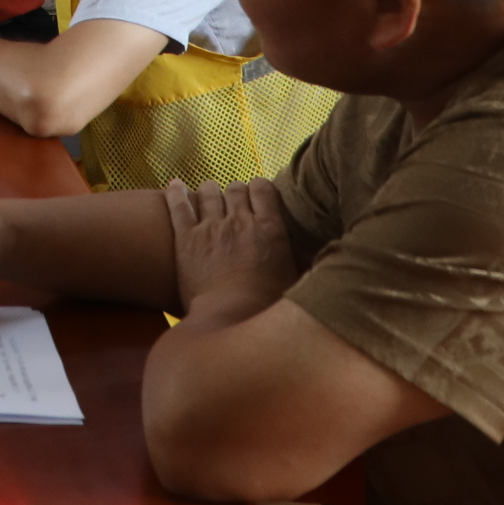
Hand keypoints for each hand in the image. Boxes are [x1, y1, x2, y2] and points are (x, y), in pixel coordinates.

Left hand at [165, 179, 299, 323]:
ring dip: (210, 191)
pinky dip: (176, 193)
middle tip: (234, 201)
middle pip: (236, 188)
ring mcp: (210, 227)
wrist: (229, 318)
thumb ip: (306, 264)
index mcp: (269, 228)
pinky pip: (178, 205)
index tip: (258, 192)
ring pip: (209, 192)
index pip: (263, 189)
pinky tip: (175, 186)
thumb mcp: (296, 282)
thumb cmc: (266, 308)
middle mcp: (240, 221)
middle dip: (235, 192)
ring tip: (209, 193)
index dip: (260, 187)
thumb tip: (327, 261)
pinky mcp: (186, 238)